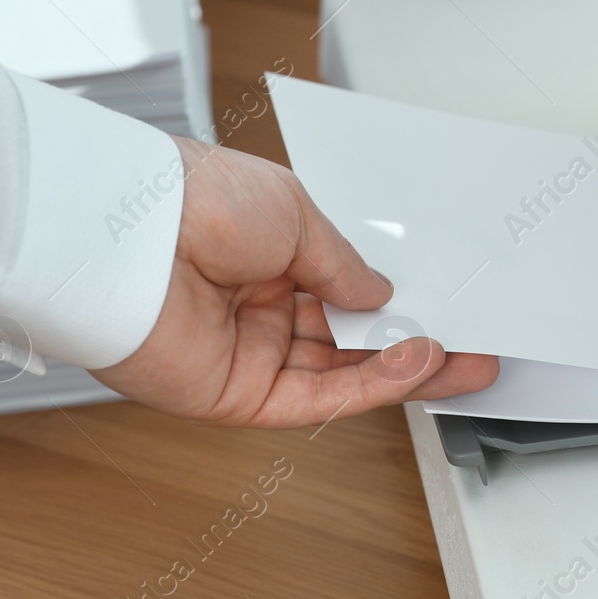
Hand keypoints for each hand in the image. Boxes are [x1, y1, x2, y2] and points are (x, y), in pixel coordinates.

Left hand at [90, 136, 497, 426]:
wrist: (126, 232)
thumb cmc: (193, 199)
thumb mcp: (297, 213)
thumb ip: (344, 264)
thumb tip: (380, 292)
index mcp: (266, 254)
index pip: (345, 290)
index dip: (396, 302)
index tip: (445, 305)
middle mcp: (256, 306)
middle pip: (350, 340)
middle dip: (413, 344)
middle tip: (471, 346)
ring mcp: (247, 353)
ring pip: (342, 374)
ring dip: (403, 369)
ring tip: (459, 358)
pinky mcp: (236, 396)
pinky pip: (317, 398)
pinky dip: (371, 386)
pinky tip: (415, 364)